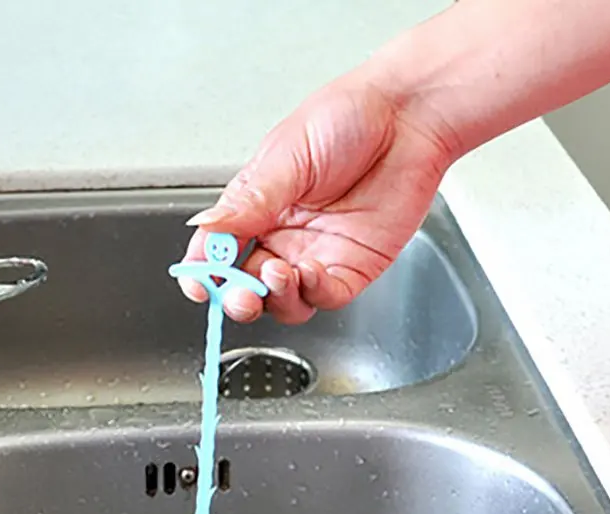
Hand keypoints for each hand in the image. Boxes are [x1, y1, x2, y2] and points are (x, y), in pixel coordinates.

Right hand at [177, 65, 458, 324]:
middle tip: (240, 294)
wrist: (410, 115)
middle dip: (237, 298)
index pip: (216, 252)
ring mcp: (315, 255)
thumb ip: (248, 202)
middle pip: (246, 286)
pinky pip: (323, 297)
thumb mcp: (287, 156)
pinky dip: (312, 294)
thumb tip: (205, 227)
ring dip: (274, 299)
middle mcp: (282, 237)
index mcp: (256, 208)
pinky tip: (309, 272)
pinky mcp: (351, 268)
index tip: (199, 283)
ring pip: (282, 302)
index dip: (204, 273)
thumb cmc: (351, 117)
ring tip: (278, 274)